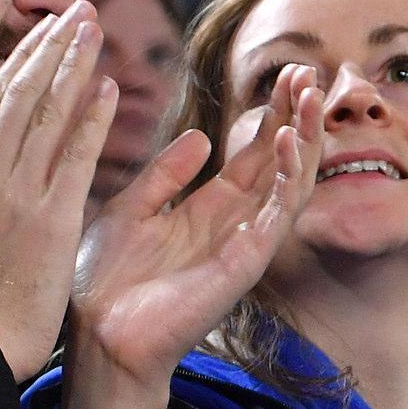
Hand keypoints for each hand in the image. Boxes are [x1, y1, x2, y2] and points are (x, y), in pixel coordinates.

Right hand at [0, 4, 111, 384]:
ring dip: (71, 66)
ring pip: (44, 115)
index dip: (21, 62)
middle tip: (78, 9)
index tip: (45, 31)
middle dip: (49, 47)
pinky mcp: (50, 219)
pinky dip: (88, 120)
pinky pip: (72, 158)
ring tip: (93, 28)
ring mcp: (17, 194)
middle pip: (19, 94)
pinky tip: (106, 88)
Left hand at [57, 70, 328, 408]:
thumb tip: (201, 138)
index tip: (286, 73)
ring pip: (292, 183)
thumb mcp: (129, 208)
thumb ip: (165, 175)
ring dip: (304, 138)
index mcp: (208, 208)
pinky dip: (289, 178)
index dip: (271, 115)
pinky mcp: (246, 263)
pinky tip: (289, 142)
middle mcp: (235, 223)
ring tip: (309, 96)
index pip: (253, 153)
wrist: (98, 336)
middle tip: (309, 72)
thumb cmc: (106, 281)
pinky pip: (278, 216)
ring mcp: (246, 243)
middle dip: (296, 117)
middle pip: (281, 161)